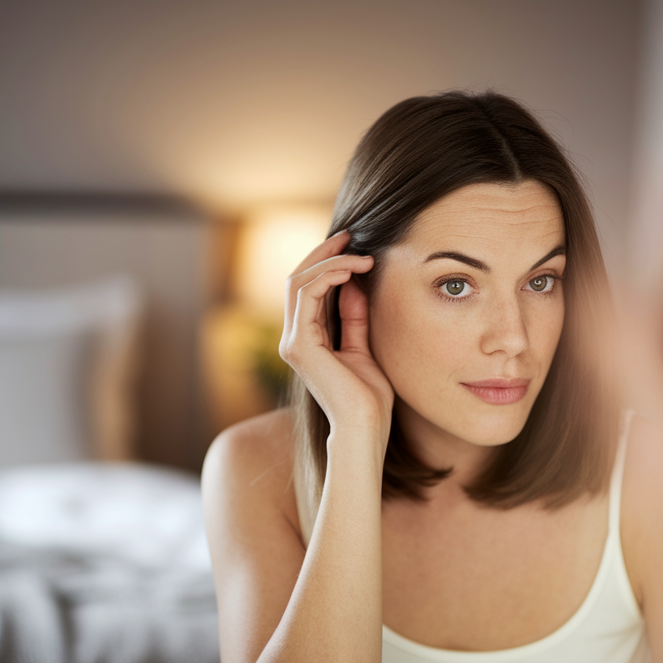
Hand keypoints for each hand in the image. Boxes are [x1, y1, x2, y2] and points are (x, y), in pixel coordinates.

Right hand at [279, 232, 393, 443]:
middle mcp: (293, 339)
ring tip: (362, 256)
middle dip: (324, 253)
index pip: (307, 289)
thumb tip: (355, 284)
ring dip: (331, 262)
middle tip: (351, 235)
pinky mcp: (300, 345)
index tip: (354, 246)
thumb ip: (354, 317)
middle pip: (297, 279)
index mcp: (306, 340)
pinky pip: (307, 295)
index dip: (327, 263)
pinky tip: (353, 270)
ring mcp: (292, 342)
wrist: (366, 427)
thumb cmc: (369, 398)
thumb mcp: (364, 347)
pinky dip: (330, 276)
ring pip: (299, 281)